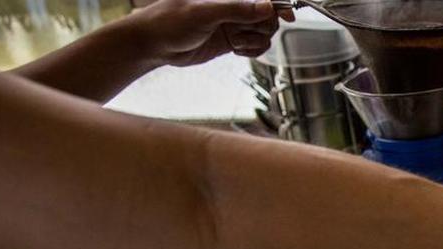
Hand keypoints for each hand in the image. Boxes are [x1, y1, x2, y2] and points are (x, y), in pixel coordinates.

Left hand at [131, 0, 293, 66]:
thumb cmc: (170, 21)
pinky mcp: (232, 39)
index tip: (288, 14)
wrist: (155, 45)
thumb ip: (237, 9)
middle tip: (244, 32)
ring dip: (254, 40)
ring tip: (235, 42)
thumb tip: (266, 6)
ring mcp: (233, 22)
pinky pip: (256, 45)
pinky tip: (237, 50)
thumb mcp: (204, 12)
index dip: (278, 3)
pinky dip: (252, 50)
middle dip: (262, 26)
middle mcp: (233, 6)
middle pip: (268, 15)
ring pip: (264, 32)